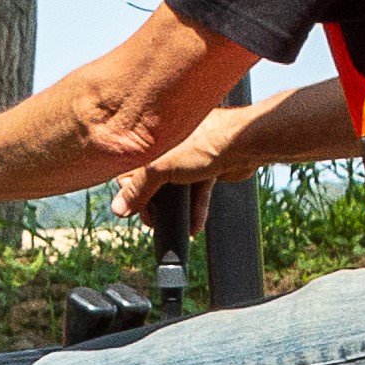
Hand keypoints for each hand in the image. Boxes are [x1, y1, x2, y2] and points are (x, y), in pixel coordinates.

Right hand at [110, 101, 260, 219]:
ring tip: (175, 225)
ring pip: (176, 187)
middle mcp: (169, 145)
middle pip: (152, 180)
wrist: (247, 145)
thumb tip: (118, 209)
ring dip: (176, 209)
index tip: (134, 209)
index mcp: (153, 138)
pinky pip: (197, 191)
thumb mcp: (161, 168)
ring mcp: (190, 155)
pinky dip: (195, 208)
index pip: (130, 168)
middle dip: (154, 203)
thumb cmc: (206, 142)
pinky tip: (194, 225)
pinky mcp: (208, 166)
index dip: (130, 191)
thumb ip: (138, 189)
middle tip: (154, 220)